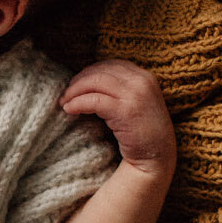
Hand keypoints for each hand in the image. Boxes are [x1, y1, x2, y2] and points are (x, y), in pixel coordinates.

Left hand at [58, 62, 174, 177]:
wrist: (157, 157)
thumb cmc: (142, 132)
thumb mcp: (135, 102)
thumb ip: (121, 89)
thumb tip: (88, 80)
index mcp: (144, 76)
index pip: (110, 65)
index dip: (89, 72)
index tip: (75, 84)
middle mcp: (142, 81)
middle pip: (100, 71)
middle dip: (78, 81)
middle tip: (65, 94)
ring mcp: (135, 95)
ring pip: (95, 82)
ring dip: (74, 91)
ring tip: (64, 102)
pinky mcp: (126, 111)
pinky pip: (94, 100)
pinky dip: (78, 103)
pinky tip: (69, 110)